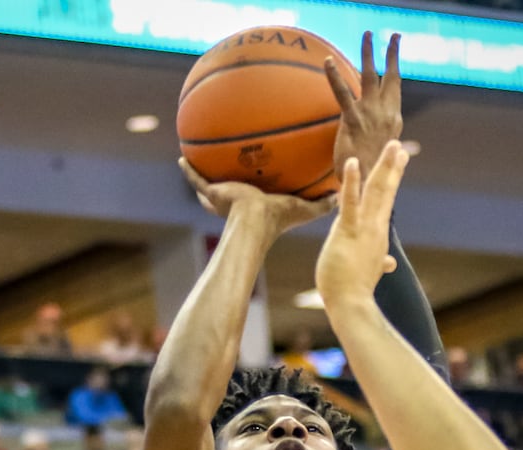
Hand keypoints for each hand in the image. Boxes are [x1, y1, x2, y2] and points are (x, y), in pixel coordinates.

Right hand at [178, 159, 331, 232]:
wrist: (255, 221)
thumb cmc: (279, 219)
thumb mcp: (305, 209)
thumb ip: (323, 203)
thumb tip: (341, 194)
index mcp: (259, 204)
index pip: (258, 194)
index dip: (259, 187)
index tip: (261, 175)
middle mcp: (239, 200)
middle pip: (232, 187)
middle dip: (230, 178)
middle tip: (228, 163)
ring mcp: (223, 196)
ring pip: (211, 183)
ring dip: (207, 171)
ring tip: (200, 155)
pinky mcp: (212, 193)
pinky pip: (196, 180)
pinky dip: (189, 170)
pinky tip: (182, 157)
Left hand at [316, 141, 407, 302]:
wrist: (351, 305)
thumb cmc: (354, 290)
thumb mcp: (369, 271)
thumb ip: (379, 263)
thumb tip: (390, 263)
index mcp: (376, 233)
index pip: (385, 200)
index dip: (392, 178)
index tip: (399, 160)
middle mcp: (375, 227)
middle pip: (386, 190)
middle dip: (393, 166)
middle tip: (399, 145)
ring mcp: (363, 228)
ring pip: (376, 191)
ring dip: (384, 166)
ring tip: (393, 145)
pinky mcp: (348, 231)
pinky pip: (350, 203)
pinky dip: (351, 182)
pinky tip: (352, 162)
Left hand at [327, 33, 401, 182]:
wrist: (368, 192)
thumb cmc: (374, 177)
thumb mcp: (390, 159)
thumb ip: (401, 151)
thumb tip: (412, 149)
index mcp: (394, 121)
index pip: (395, 92)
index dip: (396, 74)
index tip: (395, 61)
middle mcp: (386, 114)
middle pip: (391, 78)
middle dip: (392, 55)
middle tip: (394, 37)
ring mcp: (370, 115)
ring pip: (370, 77)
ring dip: (369, 54)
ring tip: (367, 35)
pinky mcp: (354, 120)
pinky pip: (343, 94)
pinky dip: (335, 76)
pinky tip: (329, 60)